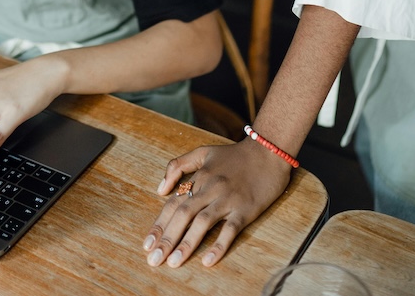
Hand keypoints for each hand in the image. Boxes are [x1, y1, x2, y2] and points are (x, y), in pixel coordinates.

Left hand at [143, 140, 291, 267]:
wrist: (267, 151)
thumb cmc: (235, 155)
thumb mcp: (203, 152)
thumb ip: (179, 165)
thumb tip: (161, 189)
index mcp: (199, 177)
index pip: (173, 204)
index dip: (159, 225)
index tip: (147, 244)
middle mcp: (210, 188)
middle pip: (183, 214)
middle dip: (167, 238)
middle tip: (154, 260)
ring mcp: (228, 199)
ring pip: (203, 222)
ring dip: (187, 243)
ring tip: (173, 262)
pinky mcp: (246, 209)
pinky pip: (230, 229)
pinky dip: (219, 245)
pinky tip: (208, 260)